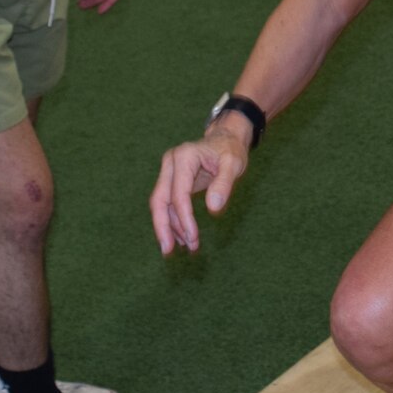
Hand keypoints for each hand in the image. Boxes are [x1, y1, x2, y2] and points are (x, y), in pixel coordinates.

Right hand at [149, 129, 248, 254]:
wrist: (225, 139)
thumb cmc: (230, 151)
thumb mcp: (233, 165)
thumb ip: (224, 184)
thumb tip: (214, 209)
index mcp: (184, 157)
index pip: (179, 194)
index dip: (184, 218)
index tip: (193, 238)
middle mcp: (170, 162)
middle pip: (159, 199)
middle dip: (163, 227)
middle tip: (169, 252)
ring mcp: (168, 170)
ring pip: (161, 204)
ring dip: (170, 227)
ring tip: (187, 247)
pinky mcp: (171, 179)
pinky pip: (168, 203)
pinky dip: (173, 220)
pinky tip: (181, 237)